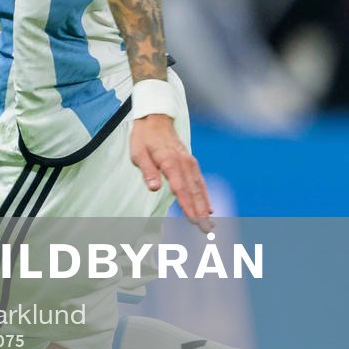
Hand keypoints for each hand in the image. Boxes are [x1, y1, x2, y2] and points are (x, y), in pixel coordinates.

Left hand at [129, 115, 213, 230]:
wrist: (156, 120)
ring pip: (199, 188)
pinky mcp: (191, 163)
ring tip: (210, 223)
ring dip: (205, 206)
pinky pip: (200, 182)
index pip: (180, 188)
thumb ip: (148, 170)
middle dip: (200, 212)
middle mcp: (184, 164)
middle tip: (206, 229)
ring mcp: (189, 163)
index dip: (187, 205)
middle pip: (193, 191)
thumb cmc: (144, 138)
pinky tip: (208, 208)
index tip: (194, 220)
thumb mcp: (138, 153)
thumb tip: (154, 188)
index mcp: (170, 162)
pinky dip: (205, 195)